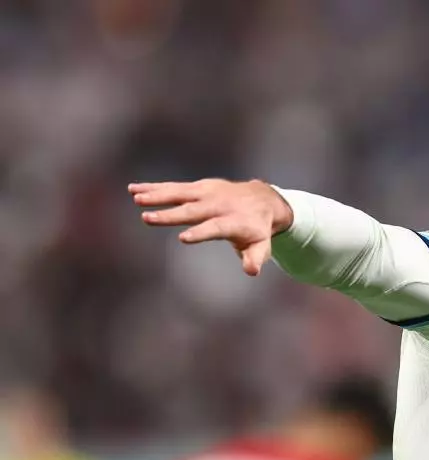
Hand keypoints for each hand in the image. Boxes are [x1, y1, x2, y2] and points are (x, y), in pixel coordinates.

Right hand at [129, 178, 293, 275]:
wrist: (262, 199)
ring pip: (180, 194)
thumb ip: (255, 257)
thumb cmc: (257, 229)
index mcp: (234, 221)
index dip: (201, 232)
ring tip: (136, 199)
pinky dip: (154, 188)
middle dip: (170, 215)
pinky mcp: (198, 187)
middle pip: (192, 211)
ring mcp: (207, 193)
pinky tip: (133, 189)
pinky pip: (174, 187)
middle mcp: (219, 205)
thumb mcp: (261, 245)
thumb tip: (251, 271)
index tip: (183, 238)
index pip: (216, 227)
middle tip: (148, 219)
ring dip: (157, 196)